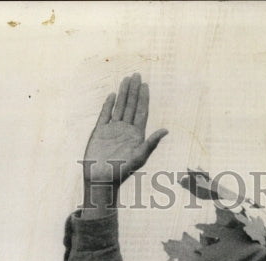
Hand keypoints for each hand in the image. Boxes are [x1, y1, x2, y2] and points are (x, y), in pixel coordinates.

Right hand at [82, 73, 167, 210]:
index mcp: (136, 135)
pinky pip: (105, 115)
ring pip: (119, 107)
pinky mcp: (100, 132)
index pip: (141, 112)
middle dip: (134, 91)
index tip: (145, 84)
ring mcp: (112, 130)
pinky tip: (112, 95)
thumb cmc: (122, 172)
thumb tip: (166, 130)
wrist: (102, 179)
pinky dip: (108, 105)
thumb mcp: (139, 157)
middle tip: (137, 74)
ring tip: (126, 79)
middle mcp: (125, 131)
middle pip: (131, 106)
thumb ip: (151, 143)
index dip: (144, 98)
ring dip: (123, 94)